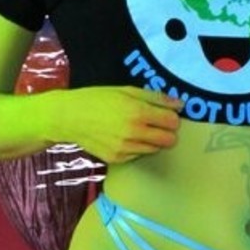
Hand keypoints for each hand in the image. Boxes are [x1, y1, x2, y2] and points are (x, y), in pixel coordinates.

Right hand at [59, 86, 181, 163]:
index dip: (173, 118)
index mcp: (138, 112)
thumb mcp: (126, 90)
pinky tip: (124, 137)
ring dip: (153, 140)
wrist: (69, 117)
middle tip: (157, 124)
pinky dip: (137, 147)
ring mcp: (126, 148)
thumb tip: (180, 105)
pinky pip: (138, 155)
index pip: (172, 122)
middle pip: (169, 140)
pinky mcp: (118, 158)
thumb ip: (155, 98)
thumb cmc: (97, 98)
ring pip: (155, 149)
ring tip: (137, 129)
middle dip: (168, 132)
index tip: (166, 115)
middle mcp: (134, 132)